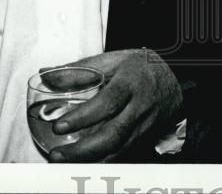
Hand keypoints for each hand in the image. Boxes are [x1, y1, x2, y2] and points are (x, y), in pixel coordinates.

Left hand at [46, 49, 181, 161]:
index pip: (109, 101)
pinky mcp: (144, 138)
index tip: (59, 126)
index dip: (84, 116)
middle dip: (83, 149)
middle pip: (114, 134)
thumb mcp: (114, 59)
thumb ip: (80, 69)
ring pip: (118, 149)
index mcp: (133, 81)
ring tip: (63, 161)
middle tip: (57, 154)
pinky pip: (121, 154)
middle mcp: (141, 106)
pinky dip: (100, 161)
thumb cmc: (141, 67)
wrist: (175, 81)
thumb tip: (46, 74)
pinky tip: (81, 163)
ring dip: (89, 159)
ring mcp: (145, 125)